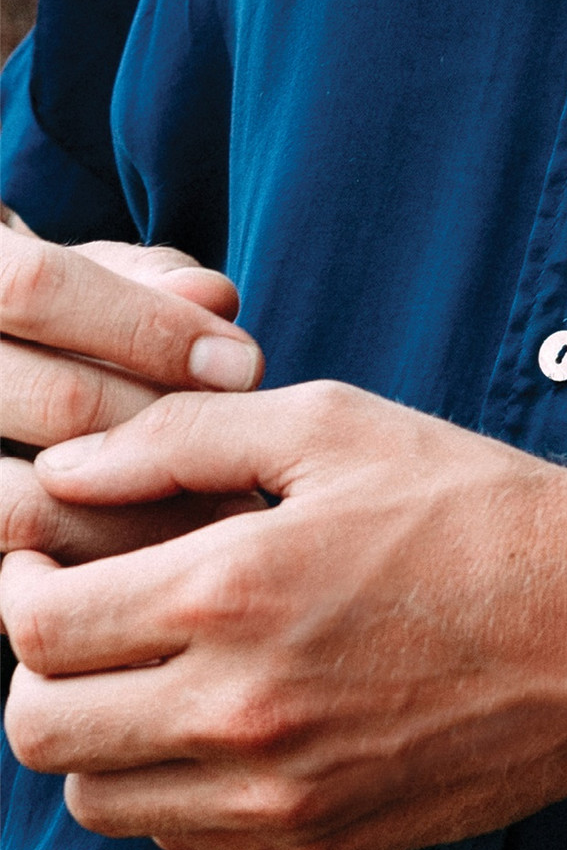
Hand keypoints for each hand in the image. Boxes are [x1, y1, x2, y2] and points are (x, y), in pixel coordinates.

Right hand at [1, 228, 265, 563]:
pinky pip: (27, 571)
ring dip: (144, 517)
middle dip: (171, 434)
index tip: (245, 365)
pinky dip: (106, 574)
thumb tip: (215, 297)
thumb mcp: (87, 275)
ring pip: (28, 507)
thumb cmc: (53, 318)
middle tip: (256, 462)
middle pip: (57, 402)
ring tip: (225, 519)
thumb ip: (146, 281)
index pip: (36, 288)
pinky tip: (170, 566)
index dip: (150, 329)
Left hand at [1, 382, 566, 849]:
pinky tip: (226, 726)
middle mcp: (241, 712)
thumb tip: (68, 469)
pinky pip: (184, 837)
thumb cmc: (487, 519)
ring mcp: (284, 792)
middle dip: (39, 668)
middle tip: (84, 622)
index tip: (51, 559)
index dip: (18, 584)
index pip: (34, 628)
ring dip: (99, 737)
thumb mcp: (339, 428)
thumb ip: (182, 439)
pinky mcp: (325, 837)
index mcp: (230, 593)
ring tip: (155, 677)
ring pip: (100, 799)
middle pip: (41, 730)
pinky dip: (171, 786)